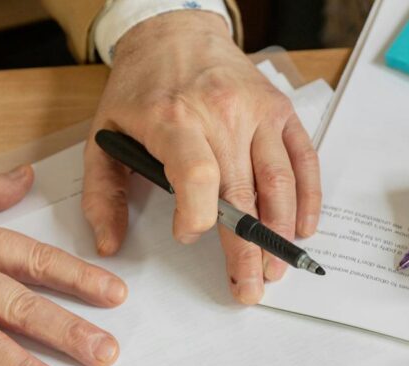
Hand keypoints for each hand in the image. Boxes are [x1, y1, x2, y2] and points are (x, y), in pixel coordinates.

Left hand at [82, 10, 320, 303]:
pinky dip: (307, 199)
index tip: (189, 237)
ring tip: (274, 270)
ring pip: (279, 182)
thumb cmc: (140, 88)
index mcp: (173, 119)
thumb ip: (101, 193)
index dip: (198, 216)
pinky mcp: (280, 111)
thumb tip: (109, 244)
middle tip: (248, 289)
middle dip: (246, 250)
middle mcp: (221, 114)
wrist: (175, 32)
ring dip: (280, 233)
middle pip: (242, 192)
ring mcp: (257, 112)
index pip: (197, 175)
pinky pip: (303, 160)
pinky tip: (302, 230)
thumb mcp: (103, 135)